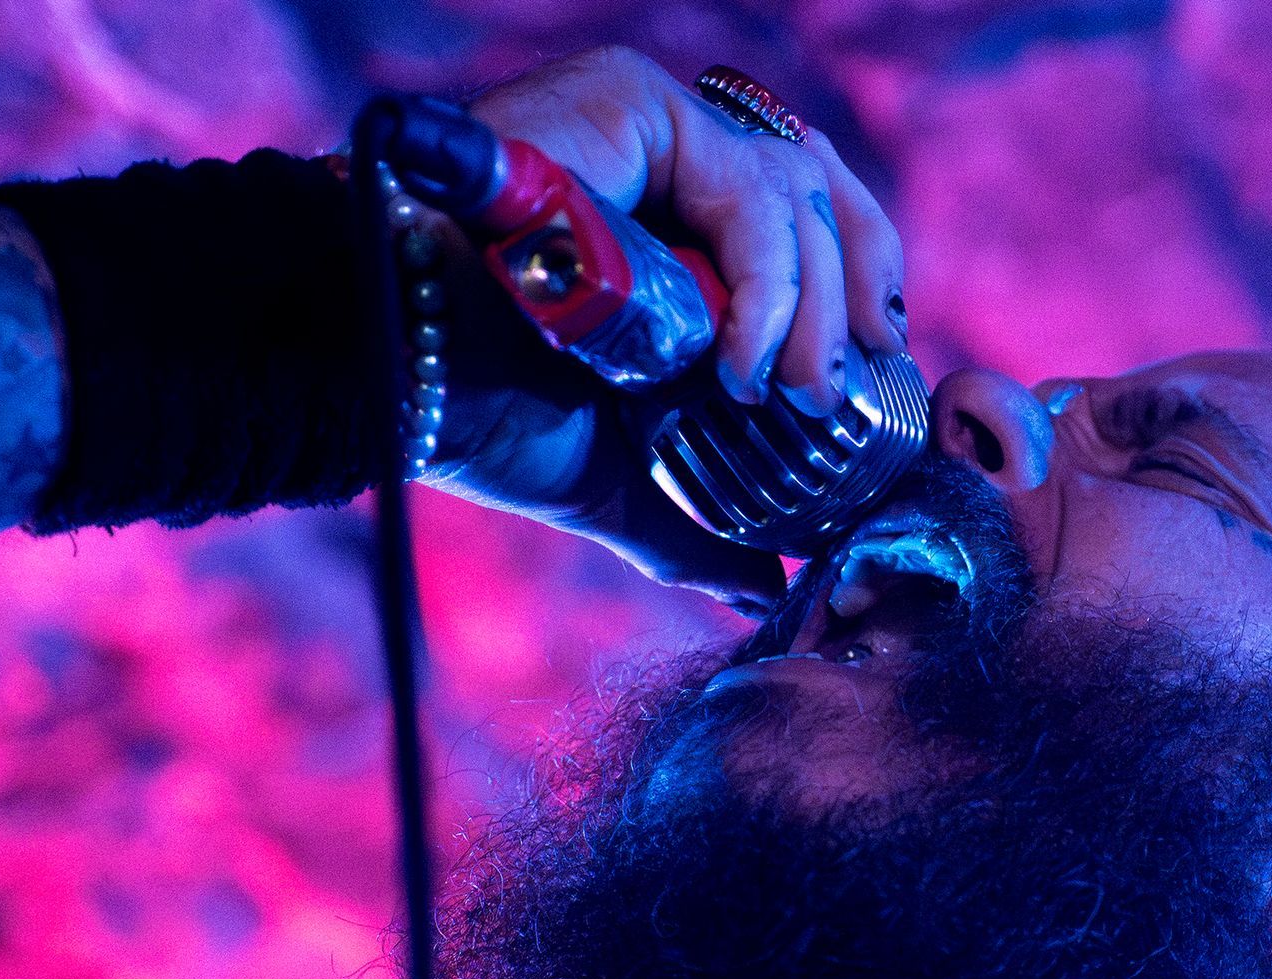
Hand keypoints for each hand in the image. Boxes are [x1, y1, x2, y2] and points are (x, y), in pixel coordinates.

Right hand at [418, 46, 907, 610]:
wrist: (393, 374)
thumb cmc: (485, 411)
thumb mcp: (620, 476)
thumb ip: (696, 527)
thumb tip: (764, 586)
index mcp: (682, 220)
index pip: (816, 215)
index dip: (862, 283)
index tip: (877, 359)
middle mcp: (675, 158)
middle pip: (822, 194)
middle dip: (849, 303)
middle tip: (827, 397)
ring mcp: (655, 121)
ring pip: (796, 187)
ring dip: (811, 306)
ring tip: (782, 392)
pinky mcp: (630, 99)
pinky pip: (746, 183)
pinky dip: (765, 281)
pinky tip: (737, 359)